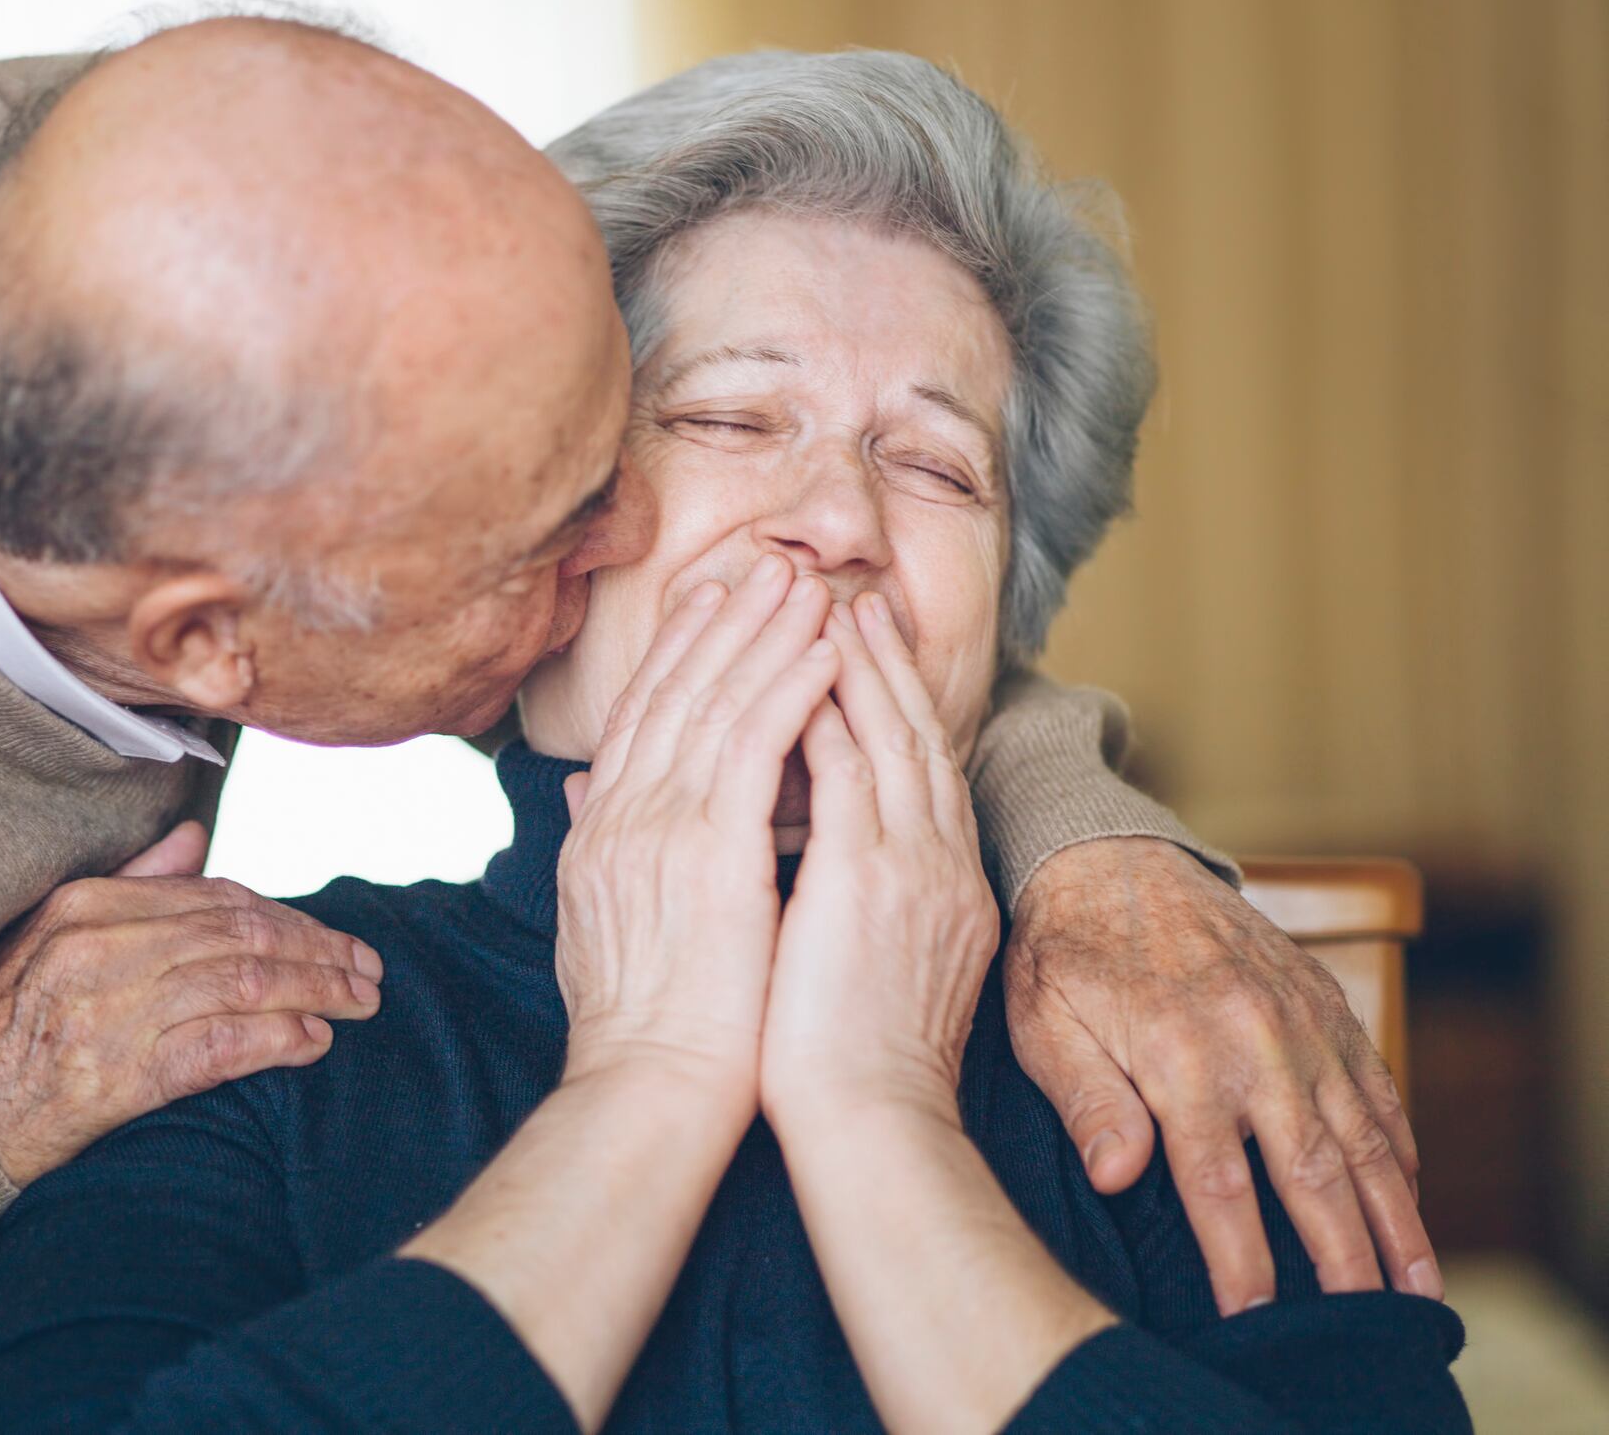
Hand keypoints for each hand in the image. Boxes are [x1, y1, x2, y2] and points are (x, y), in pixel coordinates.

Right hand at [0, 821, 382, 1184]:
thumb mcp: (45, 937)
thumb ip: (128, 885)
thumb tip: (194, 837)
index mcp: (86, 906)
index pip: (217, 898)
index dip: (287, 914)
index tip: (329, 934)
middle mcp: (101, 951)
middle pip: (243, 936)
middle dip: (319, 950)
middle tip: (368, 968)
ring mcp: (109, 1013)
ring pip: (245, 985)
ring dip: (318, 992)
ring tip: (360, 1002)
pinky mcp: (116, 1079)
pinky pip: (220, 1049)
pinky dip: (277, 1041)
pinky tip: (315, 1043)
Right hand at [556, 553, 835, 1100]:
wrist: (649, 1090)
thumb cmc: (642, 1024)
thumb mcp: (598, 923)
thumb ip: (593, 845)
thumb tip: (579, 794)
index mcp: (601, 831)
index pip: (640, 717)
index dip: (677, 652)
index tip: (708, 600)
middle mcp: (620, 814)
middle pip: (674, 690)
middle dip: (723, 621)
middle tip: (763, 564)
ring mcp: (658, 827)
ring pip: (714, 702)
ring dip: (764, 636)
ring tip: (807, 587)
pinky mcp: (705, 849)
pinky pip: (750, 745)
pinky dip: (788, 689)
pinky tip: (824, 653)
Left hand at [762, 594, 998, 1127]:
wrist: (871, 1128)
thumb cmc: (843, 1063)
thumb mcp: (857, 963)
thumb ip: (834, 897)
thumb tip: (789, 861)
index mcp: (940, 886)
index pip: (917, 774)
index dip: (892, 707)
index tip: (862, 654)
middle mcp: (940, 865)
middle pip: (917, 739)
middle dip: (886, 665)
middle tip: (858, 600)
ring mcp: (913, 868)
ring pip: (891, 739)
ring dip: (860, 668)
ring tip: (833, 608)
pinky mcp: (871, 880)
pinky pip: (852, 772)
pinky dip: (831, 716)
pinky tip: (806, 672)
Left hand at [1005, 837, 1438, 1312]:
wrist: (1106, 856)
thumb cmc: (1060, 952)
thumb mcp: (1042, 1023)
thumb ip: (1085, 1100)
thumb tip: (1117, 1177)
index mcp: (1179, 1056)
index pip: (1219, 1185)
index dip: (1242, 1260)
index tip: (1254, 1317)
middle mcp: (1253, 1041)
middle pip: (1312, 1173)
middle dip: (1344, 1260)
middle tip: (1366, 1326)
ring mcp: (1298, 1020)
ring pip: (1363, 1135)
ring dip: (1395, 1216)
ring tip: (1416, 1287)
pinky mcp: (1321, 1001)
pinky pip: (1375, 1084)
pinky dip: (1398, 1145)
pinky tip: (1406, 1195)